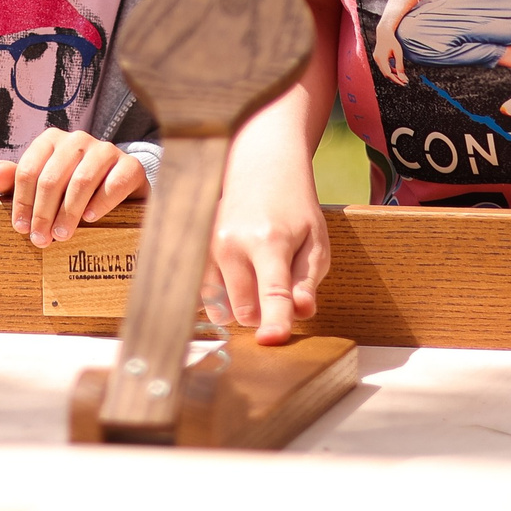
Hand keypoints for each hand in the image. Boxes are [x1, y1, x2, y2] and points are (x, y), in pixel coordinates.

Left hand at [0, 129, 147, 246]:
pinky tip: (90, 219)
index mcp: (51, 141)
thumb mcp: (43, 184)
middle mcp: (77, 140)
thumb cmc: (72, 188)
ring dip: (68, 213)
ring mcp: (106, 150)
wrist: (119, 188)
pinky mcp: (131, 166)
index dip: (21, 202)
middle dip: (43, 213)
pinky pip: (113, 184)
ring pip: (81, 181)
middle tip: (41, 240)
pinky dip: (100, 203)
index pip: (28, 170)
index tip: (21, 228)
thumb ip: (16, 179)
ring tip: (61, 236)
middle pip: (52, 178)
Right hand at [202, 139, 327, 343]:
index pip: (272, 291)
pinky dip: (224, 298)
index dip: (275, 320)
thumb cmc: (293, 208)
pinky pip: (206, 297)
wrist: (259, 170)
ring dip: (243, 306)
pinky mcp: (195, 251)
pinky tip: (239, 275)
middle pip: (245, 310)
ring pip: (222, 309)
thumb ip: (308, 280)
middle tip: (279, 286)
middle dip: (265, 314)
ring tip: (258, 275)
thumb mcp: (315, 241)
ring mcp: (207, 248)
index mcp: (268, 240)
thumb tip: (302, 312)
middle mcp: (231, 245)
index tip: (273, 340)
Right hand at [373, 24, 407, 84]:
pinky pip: (384, 67)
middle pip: (386, 74)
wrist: (384, 33)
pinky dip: (390, 70)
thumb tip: (402, 77)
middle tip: (404, 82)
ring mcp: (376, 59)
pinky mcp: (378, 58)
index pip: (388, 73)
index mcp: (381, 59)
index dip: (396, 79)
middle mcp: (377, 60)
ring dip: (393, 75)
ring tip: (402, 78)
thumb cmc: (392, 42)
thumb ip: (399, 65)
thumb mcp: (398, 53)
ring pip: (385, 71)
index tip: (404, 83)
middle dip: (395, 79)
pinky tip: (397, 71)